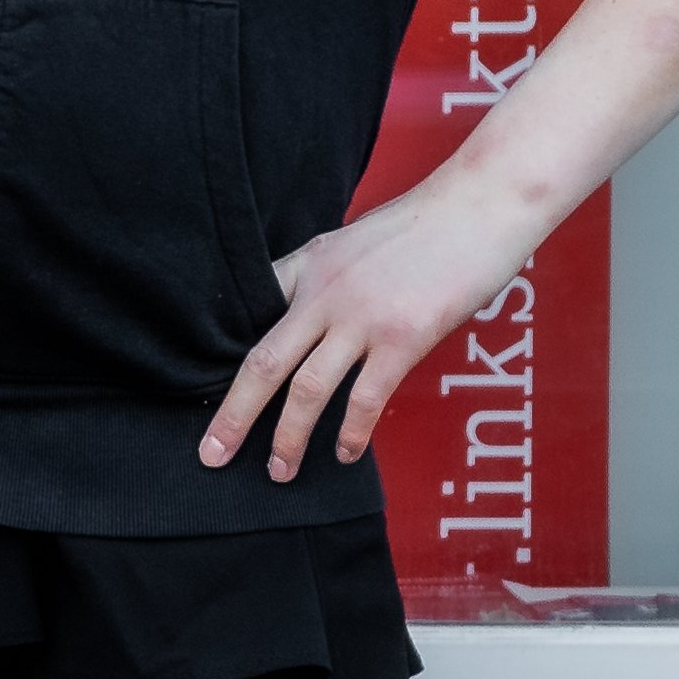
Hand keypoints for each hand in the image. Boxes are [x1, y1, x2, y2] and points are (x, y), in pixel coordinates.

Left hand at [199, 172, 539, 481]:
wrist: (477, 207)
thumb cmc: (424, 226)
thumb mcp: (356, 242)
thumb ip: (329, 280)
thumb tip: (315, 321)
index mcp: (308, 263)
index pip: (250, 310)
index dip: (222, 351)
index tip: (201, 387)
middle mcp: (323, 293)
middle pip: (264, 362)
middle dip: (234, 414)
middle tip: (211, 454)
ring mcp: (361, 318)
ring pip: (307, 389)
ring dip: (287, 437)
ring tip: (278, 471)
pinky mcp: (403, 338)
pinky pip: (366, 399)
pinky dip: (351, 433)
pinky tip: (344, 454)